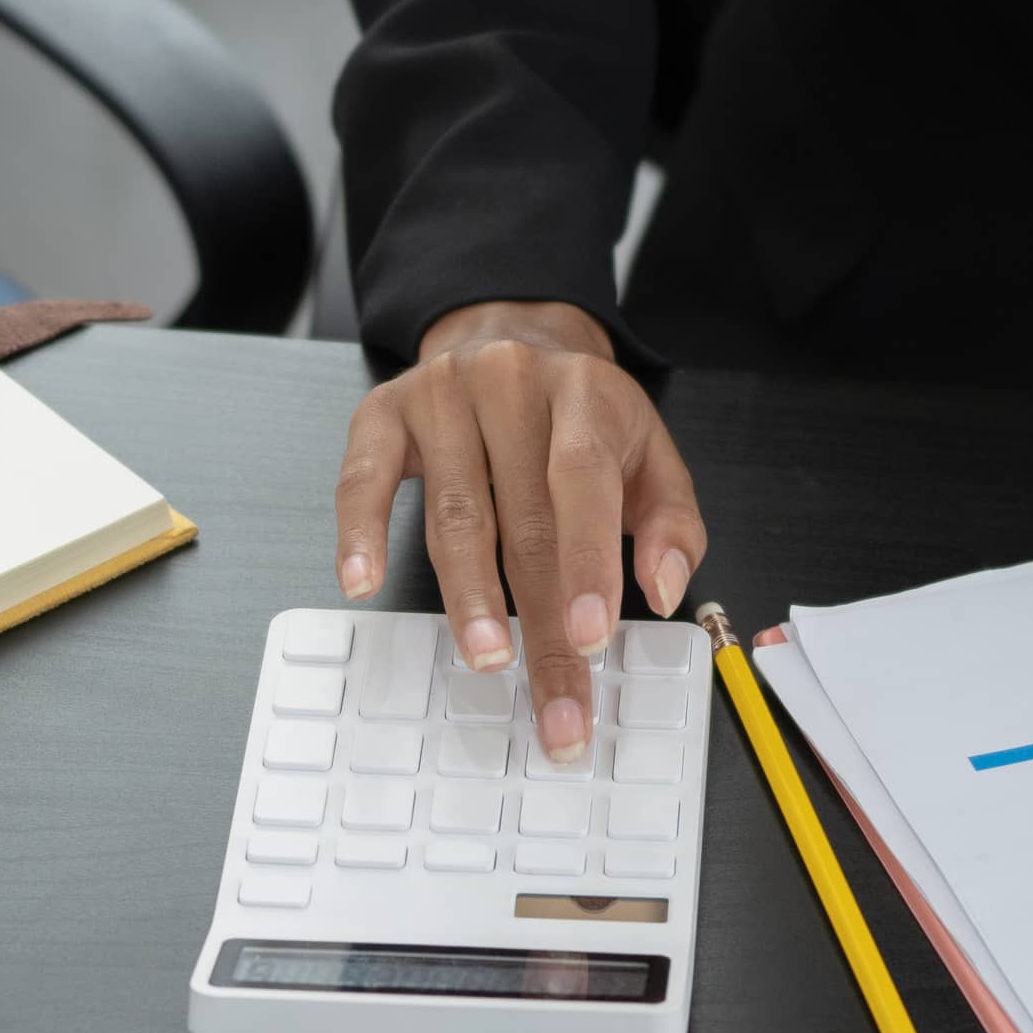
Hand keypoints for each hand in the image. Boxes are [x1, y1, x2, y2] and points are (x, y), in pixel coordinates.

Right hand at [332, 301, 708, 762]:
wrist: (509, 332)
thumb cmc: (582, 415)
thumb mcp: (650, 454)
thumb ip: (672, 523)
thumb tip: (661, 588)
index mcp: (583, 390)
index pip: (583, 479)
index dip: (589, 561)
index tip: (591, 636)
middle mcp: (508, 383)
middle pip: (523, 518)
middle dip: (540, 623)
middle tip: (555, 700)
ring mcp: (439, 396)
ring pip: (453, 512)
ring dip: (467, 597)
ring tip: (487, 660)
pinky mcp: (382, 414)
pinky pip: (363, 481)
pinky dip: (359, 535)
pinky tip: (361, 585)